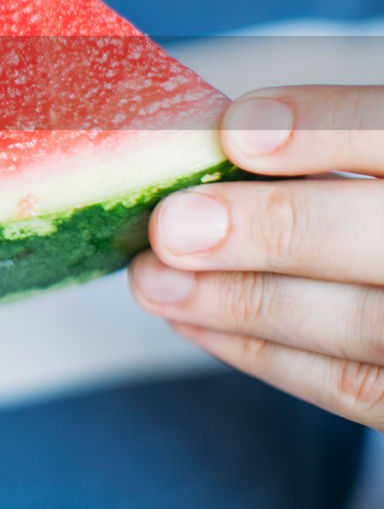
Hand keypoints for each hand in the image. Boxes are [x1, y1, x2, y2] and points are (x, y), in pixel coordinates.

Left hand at [129, 85, 383, 427]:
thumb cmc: (377, 205)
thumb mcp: (374, 160)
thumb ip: (330, 142)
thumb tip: (216, 140)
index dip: (328, 128)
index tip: (235, 130)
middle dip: (275, 230)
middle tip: (171, 228)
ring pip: (368, 328)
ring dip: (244, 303)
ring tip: (154, 280)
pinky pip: (358, 388)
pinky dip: (268, 354)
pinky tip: (194, 321)